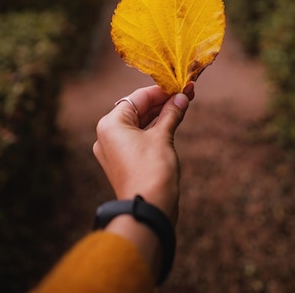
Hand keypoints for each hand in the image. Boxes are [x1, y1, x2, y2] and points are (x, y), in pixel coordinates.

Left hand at [93, 83, 193, 223]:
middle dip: (163, 102)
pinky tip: (174, 120)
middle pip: (138, 110)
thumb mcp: (163, 137)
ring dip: (162, 114)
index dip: (161, 90)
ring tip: (184, 103)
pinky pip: (140, 137)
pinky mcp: (125, 161)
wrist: (148, 211)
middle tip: (186, 92)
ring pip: (141, 123)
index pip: (138, 98)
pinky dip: (156, 129)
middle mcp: (108, 135)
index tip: (180, 84)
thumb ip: (171, 113)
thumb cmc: (152, 170)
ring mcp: (115, 149)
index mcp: (111, 124)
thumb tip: (181, 97)